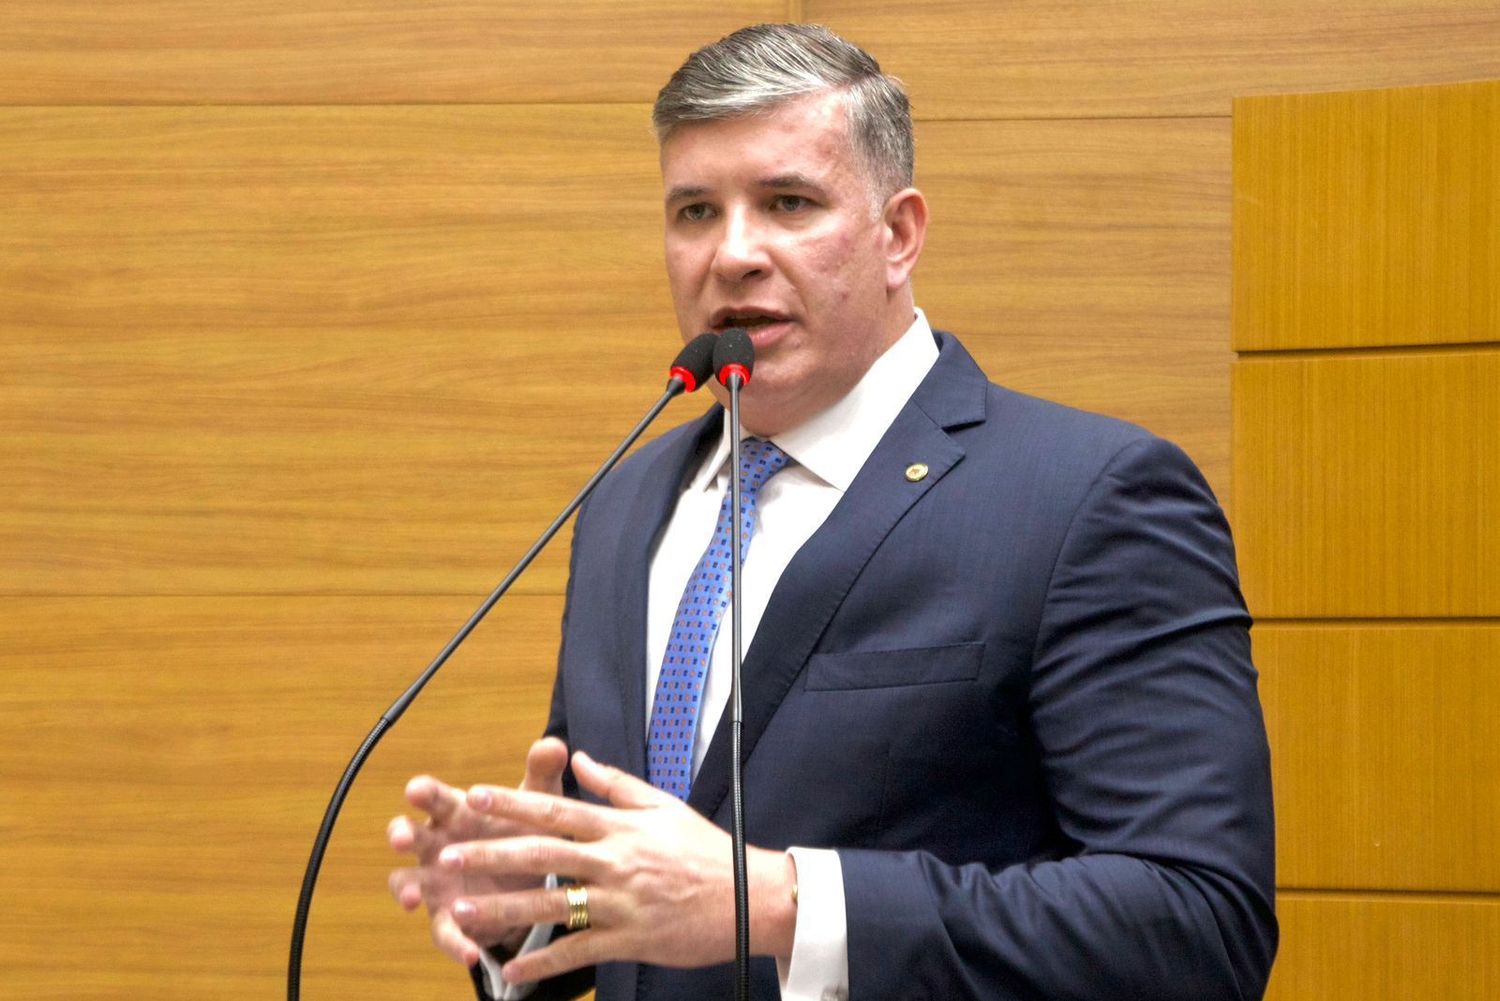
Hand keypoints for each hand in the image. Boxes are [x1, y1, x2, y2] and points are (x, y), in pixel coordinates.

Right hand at [387, 736, 568, 965]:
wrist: (528, 882)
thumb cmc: (521, 831)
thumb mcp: (536, 805)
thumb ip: (542, 775)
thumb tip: (554, 743)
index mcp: (457, 813)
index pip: (435, 797)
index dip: (424, 792)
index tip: (416, 788)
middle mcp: (438, 846)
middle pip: (411, 835)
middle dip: (402, 834)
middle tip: (401, 836)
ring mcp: (437, 884)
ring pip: (408, 884)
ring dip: (406, 889)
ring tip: (412, 898)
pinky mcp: (450, 918)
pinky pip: (445, 932)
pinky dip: (454, 941)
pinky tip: (469, 951)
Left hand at [438, 749, 797, 984]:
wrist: (750, 898)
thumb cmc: (707, 851)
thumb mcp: (663, 806)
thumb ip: (615, 784)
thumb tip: (578, 757)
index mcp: (620, 828)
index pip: (557, 811)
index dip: (513, 804)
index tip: (475, 796)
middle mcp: (616, 862)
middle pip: (543, 855)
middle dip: (492, 855)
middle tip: (447, 854)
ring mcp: (621, 903)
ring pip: (553, 905)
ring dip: (504, 909)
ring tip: (462, 909)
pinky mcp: (630, 940)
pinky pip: (579, 952)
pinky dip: (544, 963)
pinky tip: (512, 970)